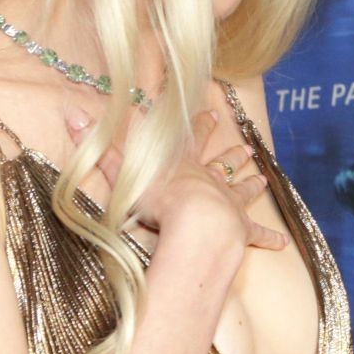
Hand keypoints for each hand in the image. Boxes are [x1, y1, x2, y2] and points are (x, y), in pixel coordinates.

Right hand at [65, 108, 287, 257]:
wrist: (196, 223)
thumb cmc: (159, 200)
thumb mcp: (123, 173)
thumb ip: (97, 149)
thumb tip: (71, 113)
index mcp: (184, 165)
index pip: (192, 139)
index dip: (200, 125)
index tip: (211, 112)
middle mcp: (210, 180)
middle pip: (223, 161)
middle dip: (231, 152)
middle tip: (245, 146)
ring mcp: (228, 202)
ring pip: (243, 190)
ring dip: (252, 184)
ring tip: (263, 178)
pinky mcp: (240, 227)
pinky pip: (257, 233)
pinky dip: (269, 238)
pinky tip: (282, 242)